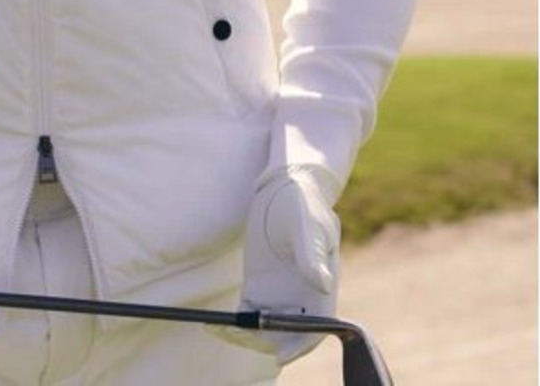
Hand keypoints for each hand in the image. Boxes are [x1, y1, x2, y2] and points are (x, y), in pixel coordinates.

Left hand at [234, 168, 340, 364]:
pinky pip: (249, 315)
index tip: (279, 354)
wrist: (283, 185)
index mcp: (321, 287)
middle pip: (287, 335)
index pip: (315, 327)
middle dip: (264, 342)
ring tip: (219, 329)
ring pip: (266, 329)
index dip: (299, 345)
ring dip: (246, 336)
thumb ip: (311, 253)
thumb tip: (322, 284)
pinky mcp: (259, 286)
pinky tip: (216, 324)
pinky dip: (236, 324)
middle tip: (235, 334)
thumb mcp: (305, 223)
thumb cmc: (301, 200)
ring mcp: (280, 294)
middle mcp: (302, 298)